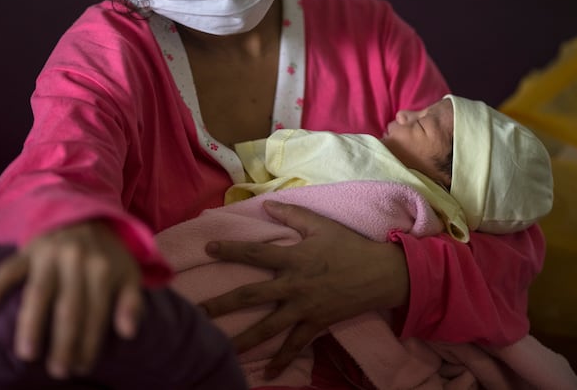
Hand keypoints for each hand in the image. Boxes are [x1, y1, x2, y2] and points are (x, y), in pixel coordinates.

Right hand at [0, 220, 142, 378]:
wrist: (84, 212)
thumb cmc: (107, 253)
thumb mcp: (128, 273)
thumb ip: (132, 302)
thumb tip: (129, 332)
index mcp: (102, 269)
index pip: (96, 312)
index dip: (90, 342)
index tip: (82, 367)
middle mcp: (76, 260)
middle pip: (69, 307)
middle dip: (64, 342)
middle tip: (58, 370)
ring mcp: (49, 255)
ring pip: (38, 292)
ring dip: (32, 324)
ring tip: (27, 353)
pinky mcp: (27, 250)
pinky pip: (7, 269)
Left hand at [200, 200, 409, 377]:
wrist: (381, 274)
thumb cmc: (350, 246)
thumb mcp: (322, 225)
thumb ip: (293, 214)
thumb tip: (267, 203)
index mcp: (293, 258)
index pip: (255, 254)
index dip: (231, 250)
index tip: (207, 249)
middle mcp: (294, 285)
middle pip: (251, 297)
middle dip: (221, 305)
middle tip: (195, 313)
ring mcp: (304, 308)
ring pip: (267, 327)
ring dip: (243, 340)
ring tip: (220, 351)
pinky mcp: (316, 323)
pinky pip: (295, 345)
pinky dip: (282, 360)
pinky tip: (267, 374)